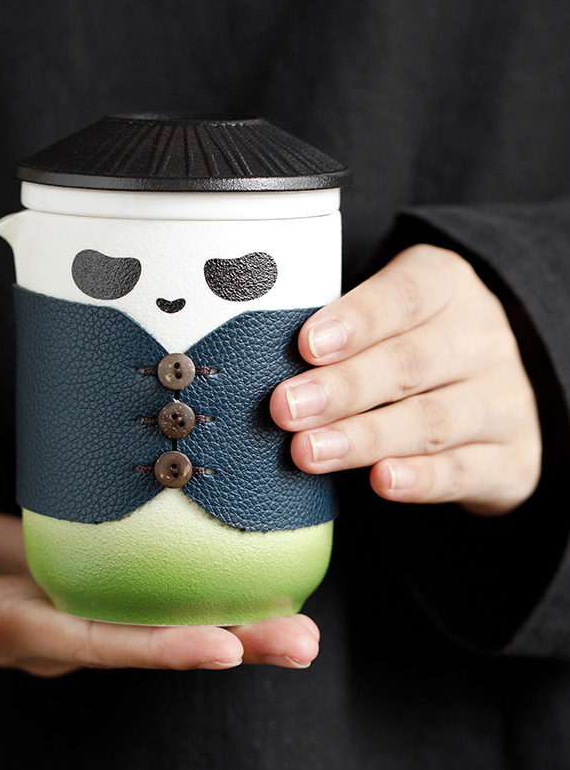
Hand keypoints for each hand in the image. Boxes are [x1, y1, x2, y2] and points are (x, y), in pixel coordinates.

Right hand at [0, 500, 319, 674]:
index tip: (222, 647)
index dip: (156, 648)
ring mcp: (66, 596)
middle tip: (300, 639)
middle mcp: (52, 624)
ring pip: (153, 611)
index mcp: (9, 634)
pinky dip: (190, 572)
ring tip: (298, 619)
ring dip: (226, 615)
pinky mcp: (71, 563)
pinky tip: (239, 566)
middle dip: (225, 641)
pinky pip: (137, 574)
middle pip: (146, 637)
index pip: (94, 644)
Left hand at [270, 244, 541, 515]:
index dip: (356, 319)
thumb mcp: (391, 315)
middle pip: (410, 363)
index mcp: (448, 287)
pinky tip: (382, 482)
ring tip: (309, 452)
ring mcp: (503, 401)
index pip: (406, 295)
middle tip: (285, 408)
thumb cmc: (418, 345)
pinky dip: (422, 480)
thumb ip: (340, 328)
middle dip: (342, 388)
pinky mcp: (513, 459)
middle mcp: (482, 339)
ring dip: (365, 438)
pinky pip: (465, 471)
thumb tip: (254, 355)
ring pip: (431, 421)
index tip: (306, 343)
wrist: (508, 390)